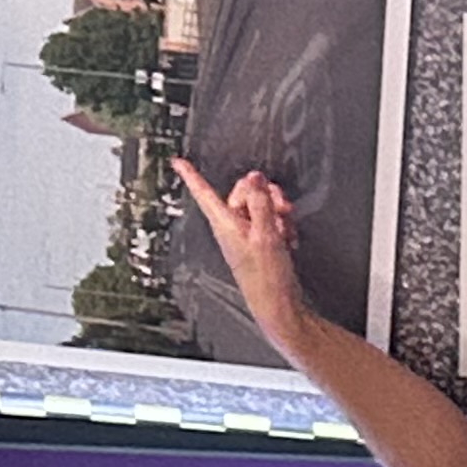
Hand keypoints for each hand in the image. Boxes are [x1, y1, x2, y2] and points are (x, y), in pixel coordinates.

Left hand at [175, 159, 309, 333]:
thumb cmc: (267, 278)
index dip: (191, 176)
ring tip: (286, 229)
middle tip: (281, 207)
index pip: (204, 193)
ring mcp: (246, 234)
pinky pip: (271, 221)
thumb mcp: (266, 234)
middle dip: (266, 195)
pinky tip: (288, 238)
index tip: (178, 162)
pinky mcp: (260, 242)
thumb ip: (260, 202)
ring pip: (261, 206)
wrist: (279, 305)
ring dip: (278, 212)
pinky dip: (282, 225)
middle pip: (244, 193)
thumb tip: (255, 178)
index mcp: (224, 222)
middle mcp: (232, 226)